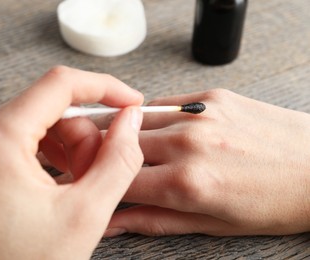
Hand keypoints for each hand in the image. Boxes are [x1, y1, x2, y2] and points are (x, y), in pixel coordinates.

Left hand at [0, 66, 143, 258]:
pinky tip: (64, 182)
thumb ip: (119, 158)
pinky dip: (55, 154)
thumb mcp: (87, 213)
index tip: (131, 103)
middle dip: (86, 135)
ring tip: (80, 184)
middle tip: (97, 172)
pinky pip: (29, 138)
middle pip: (52, 106)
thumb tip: (131, 119)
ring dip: (72, 147)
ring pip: (43, 121)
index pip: (59, 84)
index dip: (104, 87)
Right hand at [104, 89, 309, 236]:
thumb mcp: (213, 225)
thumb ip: (155, 222)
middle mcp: (189, 144)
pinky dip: (150, 117)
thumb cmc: (273, 203)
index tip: (90, 184)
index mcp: (188, 184)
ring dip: (123, 134)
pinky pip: (163, 103)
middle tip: (97, 162)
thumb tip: (113, 223)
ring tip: (120, 144)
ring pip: (135, 120)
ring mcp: (200, 115)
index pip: (118, 181)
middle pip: (119, 145)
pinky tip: (155, 129)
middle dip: (102, 155)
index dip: (97, 183)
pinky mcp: (211, 97)